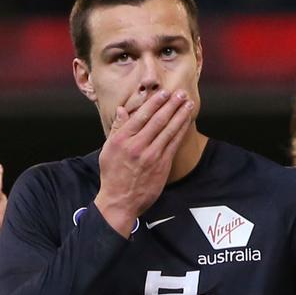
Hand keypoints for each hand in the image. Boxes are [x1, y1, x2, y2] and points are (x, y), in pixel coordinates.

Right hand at [94, 89, 193, 236]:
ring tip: (187, 103)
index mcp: (122, 140)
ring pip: (168, 130)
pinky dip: (181, 131)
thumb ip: (117, 129)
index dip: (155, 103)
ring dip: (180, 115)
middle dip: (171, 105)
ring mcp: (151, 156)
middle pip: (158, 120)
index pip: (141, 116)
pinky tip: (186, 122)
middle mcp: (137, 146)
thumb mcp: (108, 150)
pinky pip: (173, 144)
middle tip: (180, 93)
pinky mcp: (161, 165)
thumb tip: (123, 110)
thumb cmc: (112, 175)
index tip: (164, 93)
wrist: (120, 201)